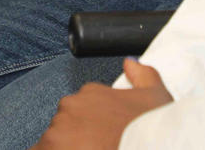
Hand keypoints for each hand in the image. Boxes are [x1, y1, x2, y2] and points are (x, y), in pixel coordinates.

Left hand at [31, 58, 172, 149]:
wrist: (145, 146)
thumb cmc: (149, 129)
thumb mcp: (157, 97)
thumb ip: (144, 76)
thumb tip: (130, 63)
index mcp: (91, 93)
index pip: (83, 107)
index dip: (91, 125)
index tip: (101, 137)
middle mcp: (70, 107)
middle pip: (67, 124)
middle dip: (76, 137)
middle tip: (96, 146)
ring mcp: (57, 130)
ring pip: (53, 141)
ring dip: (64, 146)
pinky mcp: (47, 148)